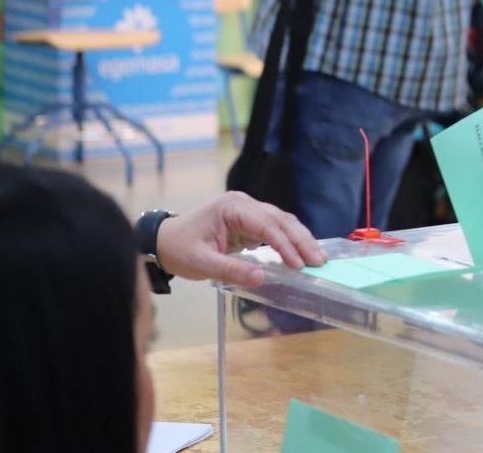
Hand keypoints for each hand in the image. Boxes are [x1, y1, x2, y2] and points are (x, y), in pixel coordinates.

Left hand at [155, 191, 324, 286]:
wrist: (164, 242)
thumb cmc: (180, 249)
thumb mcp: (201, 263)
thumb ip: (231, 270)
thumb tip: (262, 277)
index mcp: (232, 207)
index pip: (266, 224)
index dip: (284, 244)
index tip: (298, 264)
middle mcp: (244, 204)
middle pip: (281, 220)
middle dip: (301, 240)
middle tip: (319, 261)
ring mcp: (249, 210)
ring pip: (283, 222)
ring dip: (301, 239)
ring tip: (318, 258)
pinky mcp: (250, 221)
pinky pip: (276, 228)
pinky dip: (291, 240)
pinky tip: (303, 252)